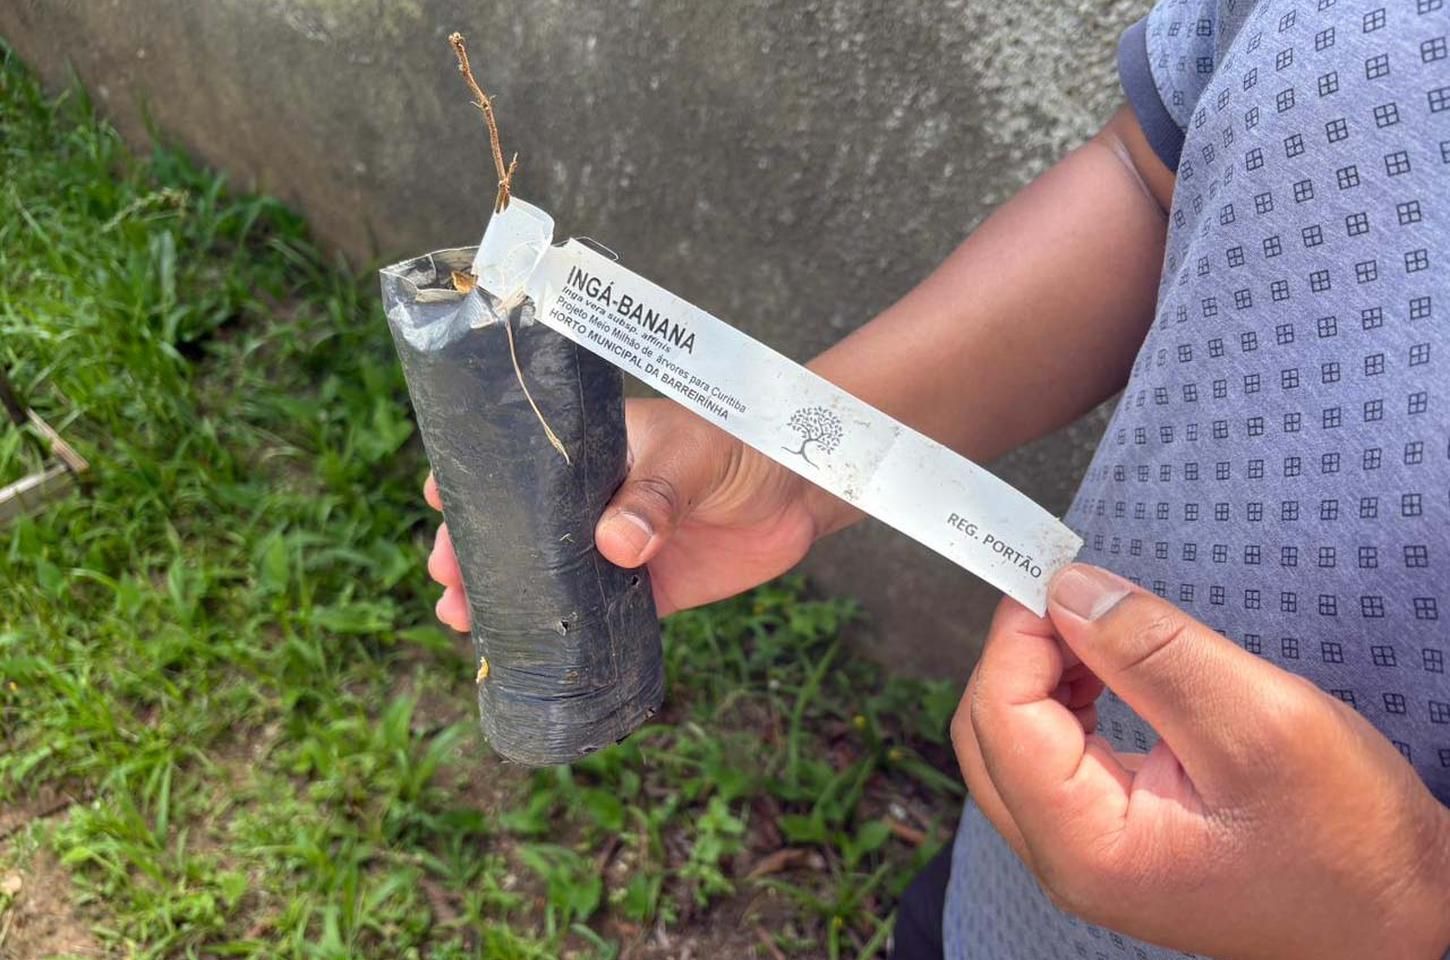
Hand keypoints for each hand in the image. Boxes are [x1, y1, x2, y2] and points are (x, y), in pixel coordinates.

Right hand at [426, 397, 839, 627]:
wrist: (803, 489)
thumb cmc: (742, 445)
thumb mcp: (693, 456)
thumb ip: (656, 496)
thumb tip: (615, 544)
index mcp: (593, 454)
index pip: (520, 464)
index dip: (475, 485)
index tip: (438, 504)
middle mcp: (594, 503)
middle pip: (520, 530)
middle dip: (476, 553)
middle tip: (445, 579)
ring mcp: (618, 549)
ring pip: (549, 580)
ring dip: (507, 601)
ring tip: (462, 620)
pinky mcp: (650, 591)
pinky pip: (600, 620)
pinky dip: (566, 639)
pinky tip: (531, 657)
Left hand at [953, 564, 1449, 959]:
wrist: (1402, 917)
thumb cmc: (1351, 843)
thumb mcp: (1260, 725)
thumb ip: (1153, 653)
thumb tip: (1069, 592)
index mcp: (1086, 847)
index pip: (999, 715)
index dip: (1018, 634)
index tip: (1056, 576)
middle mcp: (1067, 860)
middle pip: (988, 729)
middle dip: (1021, 651)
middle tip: (1078, 594)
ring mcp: (1084, 853)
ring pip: (1013, 739)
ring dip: (1043, 671)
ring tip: (1101, 629)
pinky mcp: (1110, 836)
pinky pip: (1052, 755)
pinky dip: (1066, 699)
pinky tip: (1107, 668)